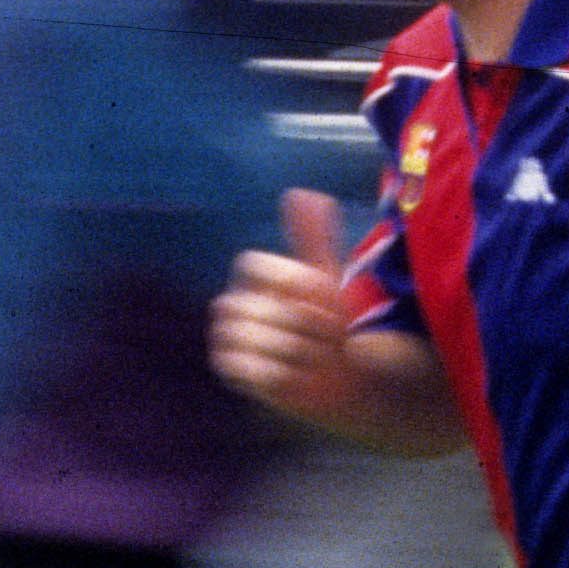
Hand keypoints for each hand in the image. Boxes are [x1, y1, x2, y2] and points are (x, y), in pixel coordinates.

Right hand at [210, 187, 375, 431]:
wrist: (336, 375)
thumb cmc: (331, 324)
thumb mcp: (327, 278)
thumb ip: (315, 236)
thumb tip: (304, 192)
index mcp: (256, 277)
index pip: (255, 265)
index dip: (293, 282)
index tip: (321, 299)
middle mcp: (237, 302)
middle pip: (257, 305)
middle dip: (299, 323)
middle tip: (322, 335)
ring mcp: (231, 336)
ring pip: (251, 336)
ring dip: (291, 350)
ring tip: (309, 357)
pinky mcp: (232, 368)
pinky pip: (245, 366)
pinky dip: (276, 373)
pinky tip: (293, 374)